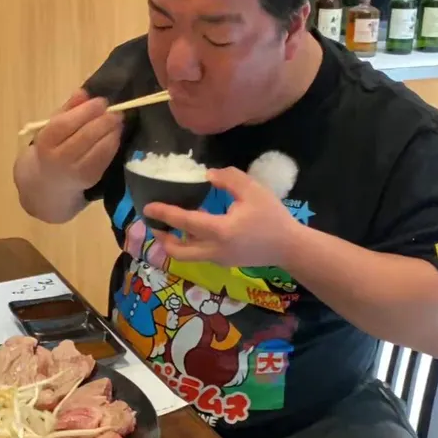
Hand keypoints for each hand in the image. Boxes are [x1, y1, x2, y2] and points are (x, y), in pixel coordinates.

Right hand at [32, 89, 123, 189]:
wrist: (50, 182)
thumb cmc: (53, 147)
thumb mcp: (54, 126)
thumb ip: (68, 108)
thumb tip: (83, 92)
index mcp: (46, 141)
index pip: (66, 124)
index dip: (86, 111)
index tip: (101, 101)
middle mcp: (59, 158)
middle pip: (85, 136)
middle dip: (104, 120)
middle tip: (115, 111)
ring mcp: (76, 170)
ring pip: (99, 147)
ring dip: (112, 131)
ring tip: (118, 121)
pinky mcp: (91, 178)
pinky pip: (106, 158)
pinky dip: (113, 143)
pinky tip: (115, 134)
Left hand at [144, 167, 300, 266]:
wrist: (290, 247)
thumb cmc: (272, 217)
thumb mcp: (253, 190)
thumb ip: (228, 178)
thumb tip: (207, 175)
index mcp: (220, 231)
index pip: (185, 222)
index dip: (164, 213)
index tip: (148, 207)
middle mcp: (214, 250)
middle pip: (178, 252)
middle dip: (163, 238)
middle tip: (155, 223)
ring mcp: (219, 259)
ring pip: (187, 256)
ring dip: (176, 242)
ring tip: (171, 225)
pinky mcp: (224, 262)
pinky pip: (200, 254)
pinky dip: (191, 243)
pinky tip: (196, 226)